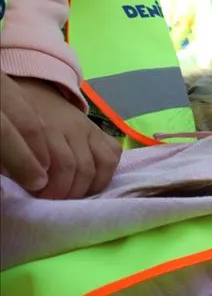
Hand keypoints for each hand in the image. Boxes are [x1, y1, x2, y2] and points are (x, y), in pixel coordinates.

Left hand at [7, 76, 120, 198]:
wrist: (35, 94)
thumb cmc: (20, 124)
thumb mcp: (13, 139)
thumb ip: (18, 159)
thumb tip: (30, 183)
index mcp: (44, 128)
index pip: (60, 164)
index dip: (54, 188)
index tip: (41, 198)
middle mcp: (71, 127)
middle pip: (81, 167)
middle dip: (71, 192)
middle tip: (57, 201)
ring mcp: (89, 128)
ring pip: (102, 163)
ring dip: (89, 187)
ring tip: (74, 195)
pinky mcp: (100, 131)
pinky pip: (114, 153)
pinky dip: (106, 172)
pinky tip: (91, 182)